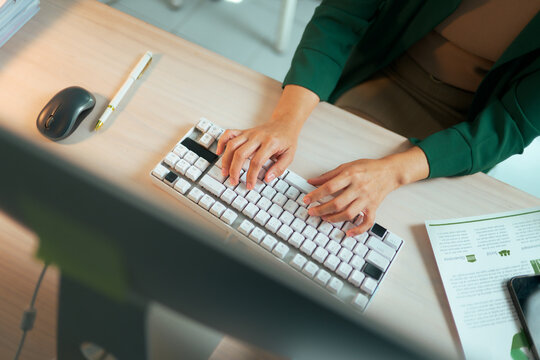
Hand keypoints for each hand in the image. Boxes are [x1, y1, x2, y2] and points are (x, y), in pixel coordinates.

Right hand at [216, 85, 318, 189]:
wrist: (285, 123)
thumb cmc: (286, 139)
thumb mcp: (289, 155)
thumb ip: (279, 168)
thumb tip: (267, 179)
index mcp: (270, 143)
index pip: (257, 162)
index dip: (251, 176)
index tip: (249, 185)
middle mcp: (257, 137)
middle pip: (240, 153)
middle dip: (234, 170)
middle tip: (233, 181)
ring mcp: (249, 133)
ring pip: (232, 145)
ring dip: (226, 160)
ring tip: (224, 172)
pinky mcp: (244, 131)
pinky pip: (229, 133)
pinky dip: (222, 142)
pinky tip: (219, 152)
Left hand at [304, 146, 428, 235]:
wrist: (389, 172)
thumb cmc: (368, 168)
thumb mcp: (347, 166)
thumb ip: (328, 175)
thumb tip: (311, 181)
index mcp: (351, 175)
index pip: (329, 187)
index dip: (316, 195)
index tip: (306, 200)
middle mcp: (359, 188)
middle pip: (337, 203)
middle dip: (321, 209)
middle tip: (311, 212)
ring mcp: (366, 199)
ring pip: (349, 214)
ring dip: (334, 219)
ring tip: (325, 218)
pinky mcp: (373, 207)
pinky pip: (367, 222)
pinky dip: (358, 230)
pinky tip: (348, 232)